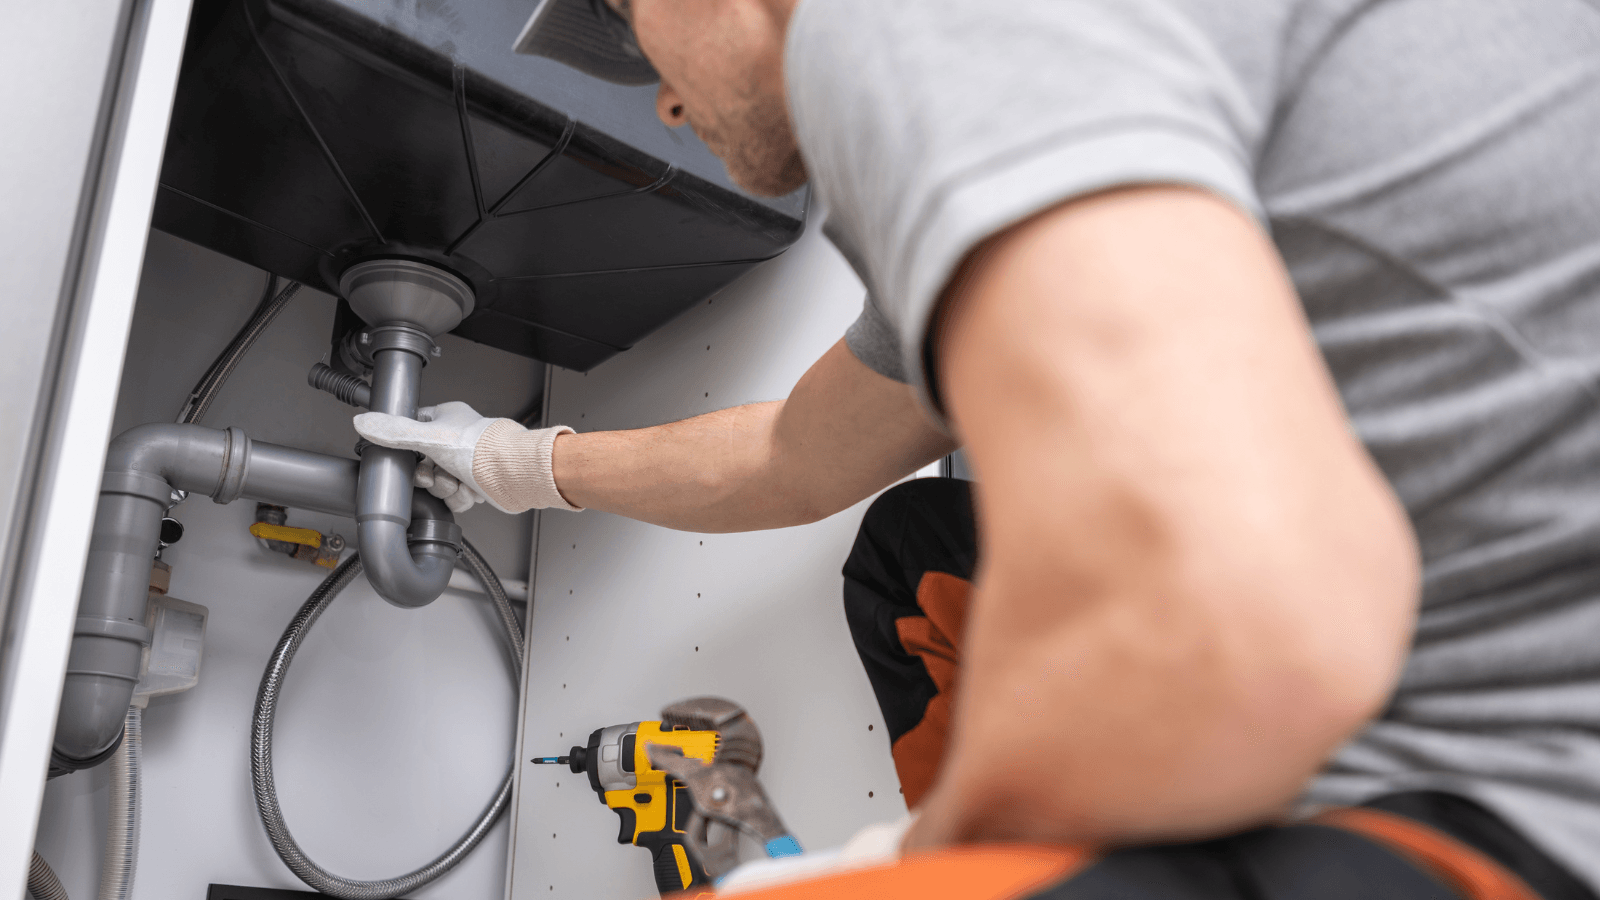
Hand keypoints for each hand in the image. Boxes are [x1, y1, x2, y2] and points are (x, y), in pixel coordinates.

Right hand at [353, 401, 578, 514]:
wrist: (512, 474)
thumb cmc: (481, 449)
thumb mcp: (427, 437)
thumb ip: (393, 432)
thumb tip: (363, 423)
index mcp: (447, 419)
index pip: (413, 432)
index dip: (408, 451)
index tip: (409, 460)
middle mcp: (458, 439)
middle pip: (425, 464)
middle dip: (430, 477)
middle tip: (437, 476)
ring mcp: (468, 462)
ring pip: (440, 483)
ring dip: (446, 489)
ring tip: (457, 482)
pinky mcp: (477, 483)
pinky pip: (456, 497)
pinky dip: (461, 498)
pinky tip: (469, 491)